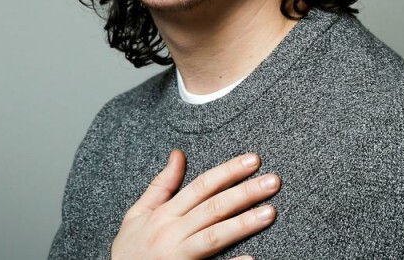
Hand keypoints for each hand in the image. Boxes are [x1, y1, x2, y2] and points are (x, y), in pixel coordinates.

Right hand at [110, 149, 279, 259]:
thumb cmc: (129, 250)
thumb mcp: (138, 214)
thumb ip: (161, 185)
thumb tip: (178, 154)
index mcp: (164, 215)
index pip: (202, 186)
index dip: (229, 171)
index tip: (253, 160)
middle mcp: (172, 233)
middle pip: (214, 208)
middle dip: (245, 192)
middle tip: (273, 181)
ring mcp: (178, 257)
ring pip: (214, 236)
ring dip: (243, 223)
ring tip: (270, 212)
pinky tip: (253, 259)